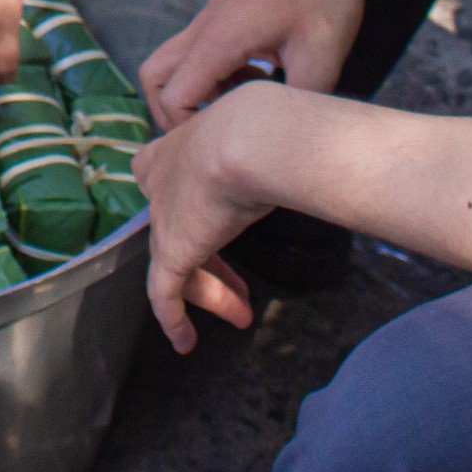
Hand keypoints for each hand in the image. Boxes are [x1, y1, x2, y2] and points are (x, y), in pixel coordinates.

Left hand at [135, 99, 265, 353]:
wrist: (248, 139)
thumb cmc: (264, 128)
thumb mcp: (261, 130)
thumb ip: (266, 148)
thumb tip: (309, 147)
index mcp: (176, 150)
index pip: (172, 185)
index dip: (193, 213)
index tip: (215, 232)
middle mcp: (161, 184)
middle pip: (178, 231)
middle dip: (212, 264)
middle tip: (241, 289)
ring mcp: (163, 218)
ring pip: (178, 265)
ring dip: (213, 293)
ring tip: (243, 315)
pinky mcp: (170, 250)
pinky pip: (163, 294)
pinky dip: (173, 319)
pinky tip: (185, 343)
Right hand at [138, 0, 366, 131]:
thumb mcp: (321, 62)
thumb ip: (295, 105)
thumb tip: (288, 137)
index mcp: (219, 41)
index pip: (173, 96)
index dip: (187, 128)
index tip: (219, 142)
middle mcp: (203, 28)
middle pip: (153, 76)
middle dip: (171, 111)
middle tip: (210, 130)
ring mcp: (209, 18)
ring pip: (172, 62)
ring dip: (194, 91)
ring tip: (238, 104)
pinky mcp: (222, 14)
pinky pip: (197, 51)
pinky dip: (212, 74)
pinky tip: (255, 79)